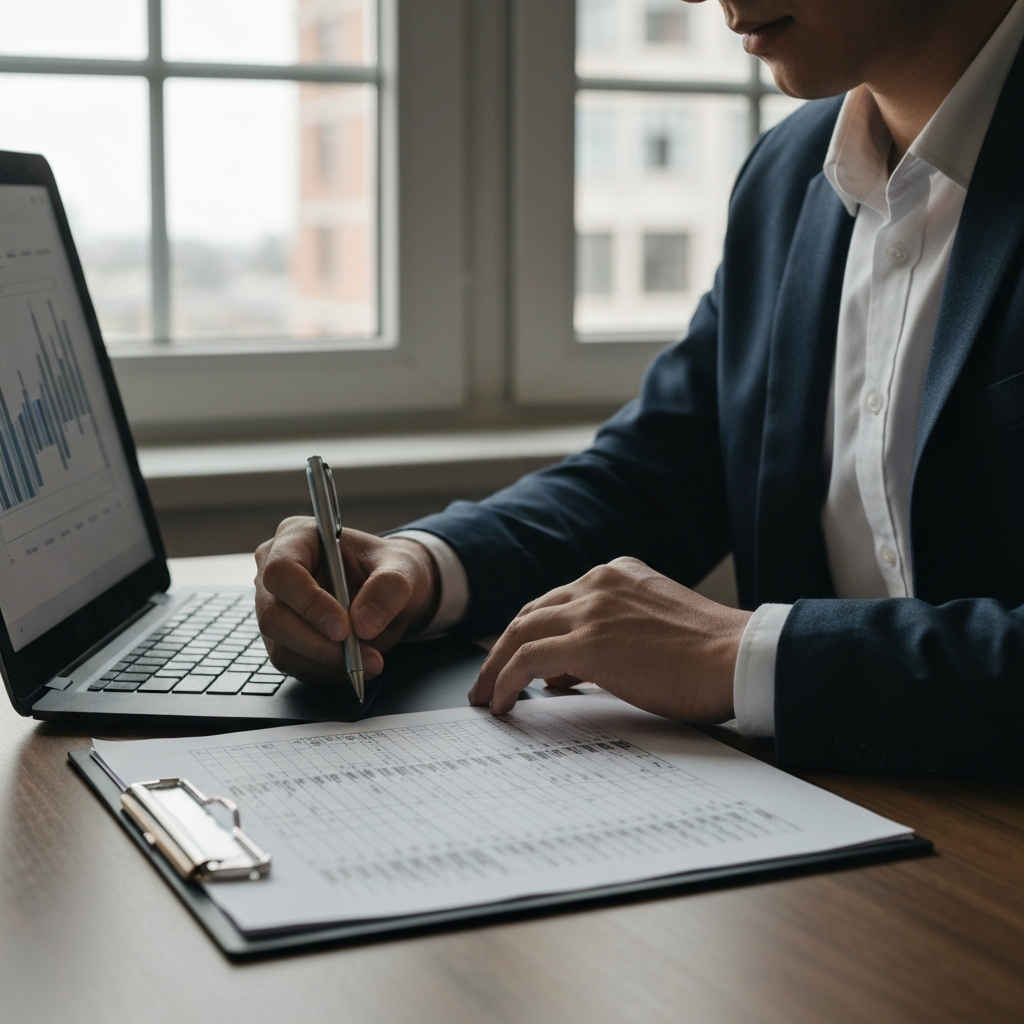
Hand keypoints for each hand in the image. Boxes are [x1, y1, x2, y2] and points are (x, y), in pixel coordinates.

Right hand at [254, 517, 438, 680]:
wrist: (391, 594)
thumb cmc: (390, 569)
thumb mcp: (403, 569)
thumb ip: (389, 588)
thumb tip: (364, 624)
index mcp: (297, 537)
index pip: (282, 571)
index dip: (308, 602)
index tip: (343, 628)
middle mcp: (275, 572)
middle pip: (273, 615)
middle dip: (318, 642)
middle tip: (360, 653)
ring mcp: (275, 607)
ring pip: (282, 647)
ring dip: (327, 661)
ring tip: (369, 659)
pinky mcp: (282, 638)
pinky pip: (294, 664)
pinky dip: (327, 670)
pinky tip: (355, 662)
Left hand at [468, 557, 751, 720]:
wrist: (738, 658)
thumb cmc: (710, 656)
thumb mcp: (652, 628)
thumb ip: (609, 637)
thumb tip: (564, 671)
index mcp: (617, 574)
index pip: (556, 602)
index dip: (531, 633)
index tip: (515, 660)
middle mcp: (599, 582)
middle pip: (530, 613)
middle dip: (503, 648)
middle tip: (487, 679)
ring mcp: (591, 609)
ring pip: (520, 632)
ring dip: (495, 666)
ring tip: (484, 696)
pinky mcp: (588, 642)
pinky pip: (527, 660)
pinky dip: (505, 680)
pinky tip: (500, 702)